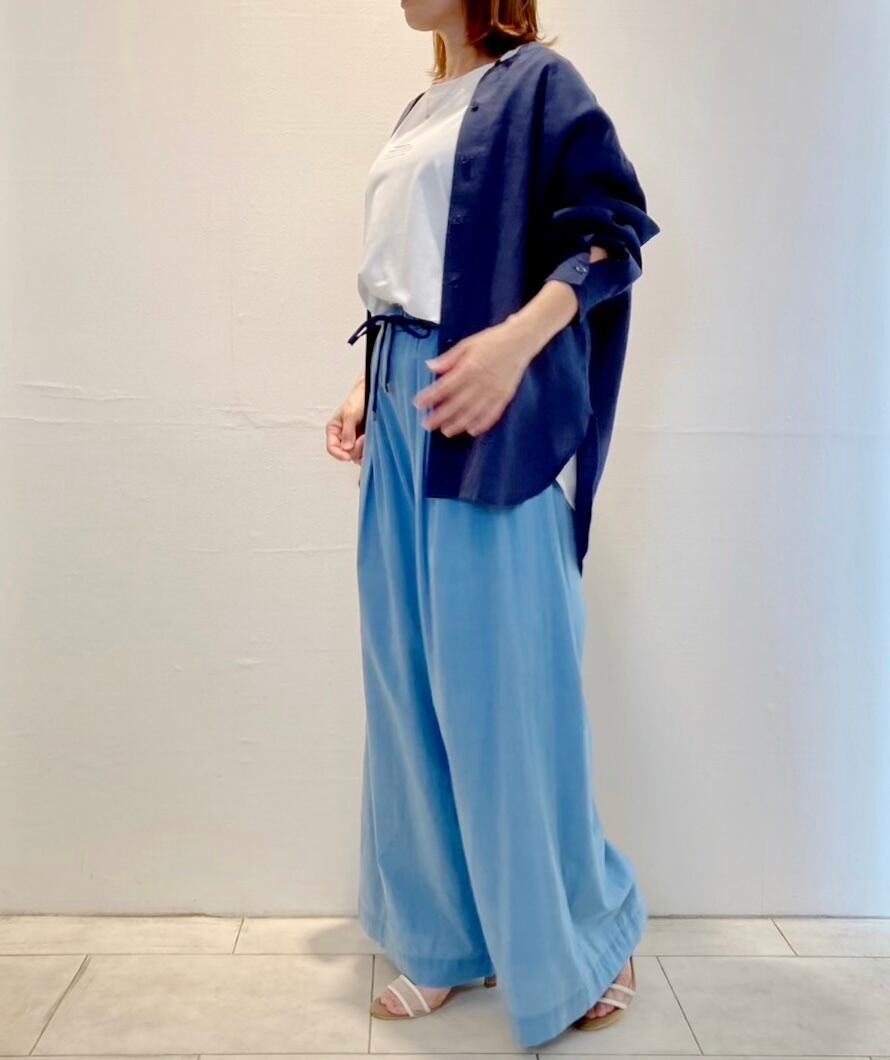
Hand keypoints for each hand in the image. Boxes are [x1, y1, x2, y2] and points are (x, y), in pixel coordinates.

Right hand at [326, 375, 365, 463]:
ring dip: (363, 449)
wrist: (373, 393)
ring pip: (356, 455)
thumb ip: (348, 431)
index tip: (347, 457)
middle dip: (355, 449)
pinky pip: (366, 452)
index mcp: (334, 430)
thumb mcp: (350, 413)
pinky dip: (369, 448)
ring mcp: (354, 441)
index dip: (339, 454)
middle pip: (346, 454)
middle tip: (363, 438)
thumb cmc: (358, 399)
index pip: (332, 448)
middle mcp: (343, 437)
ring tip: (368, 436)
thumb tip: (347, 448)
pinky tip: (372, 438)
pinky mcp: (365, 442)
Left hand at [412, 318, 537, 436]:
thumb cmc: (492, 340)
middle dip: (440, 416)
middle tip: (427, 424)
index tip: (418, 404)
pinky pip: (492, 414)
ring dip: (458, 424)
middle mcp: (481, 382)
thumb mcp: (467, 344)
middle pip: (457, 404)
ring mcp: (494, 391)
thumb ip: (448, 359)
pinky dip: (482, 424)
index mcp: (470, 367)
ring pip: (473, 413)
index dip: (430, 397)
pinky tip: (471, 430)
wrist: (521, 340)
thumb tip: (430, 367)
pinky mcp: (505, 396)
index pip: (445, 386)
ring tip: (446, 431)